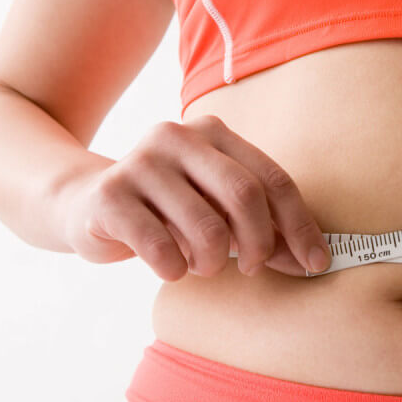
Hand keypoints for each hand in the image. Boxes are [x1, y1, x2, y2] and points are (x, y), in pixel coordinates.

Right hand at [56, 115, 331, 280]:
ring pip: (206, 228)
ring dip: (213, 261)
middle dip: (260, 244)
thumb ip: (264, 228)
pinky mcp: (109, 195)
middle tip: (252, 268)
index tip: (316, 263)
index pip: (273, 179)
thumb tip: (315, 261)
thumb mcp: (219, 210)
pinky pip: (161, 248)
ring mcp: (140, 162)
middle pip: (245, 196)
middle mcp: (177, 136)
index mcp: (213, 132)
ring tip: (202, 263)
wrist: (84, 204)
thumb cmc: (167, 211)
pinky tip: (170, 267)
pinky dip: (176, 269)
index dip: (300, 226)